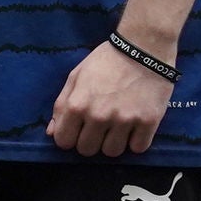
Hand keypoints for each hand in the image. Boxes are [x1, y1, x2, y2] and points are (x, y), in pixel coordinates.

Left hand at [48, 38, 176, 158]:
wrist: (144, 47)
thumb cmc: (106, 60)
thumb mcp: (76, 77)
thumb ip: (61, 106)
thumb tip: (52, 133)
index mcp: (76, 106)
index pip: (64, 142)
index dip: (69, 137)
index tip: (78, 130)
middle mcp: (98, 116)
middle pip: (87, 150)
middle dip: (90, 141)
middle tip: (99, 127)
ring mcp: (125, 120)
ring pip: (112, 152)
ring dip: (113, 143)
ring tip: (118, 127)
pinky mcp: (149, 121)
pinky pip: (138, 148)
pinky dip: (136, 141)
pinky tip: (135, 128)